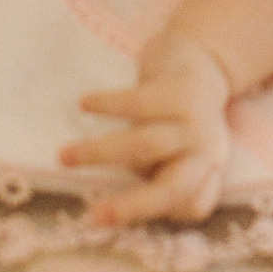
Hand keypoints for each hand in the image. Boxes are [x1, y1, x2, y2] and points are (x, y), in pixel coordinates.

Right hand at [61, 32, 233, 225]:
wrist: (208, 55)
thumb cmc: (183, 116)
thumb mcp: (188, 150)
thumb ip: (163, 176)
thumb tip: (120, 203)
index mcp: (209, 169)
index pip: (194, 206)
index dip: (164, 213)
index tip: (121, 212)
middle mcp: (207, 148)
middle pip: (172, 188)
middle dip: (131, 206)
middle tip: (93, 217)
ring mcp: (194, 119)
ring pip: (144, 144)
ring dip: (101, 153)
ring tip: (63, 157)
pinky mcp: (177, 88)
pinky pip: (138, 102)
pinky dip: (107, 105)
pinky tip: (83, 104)